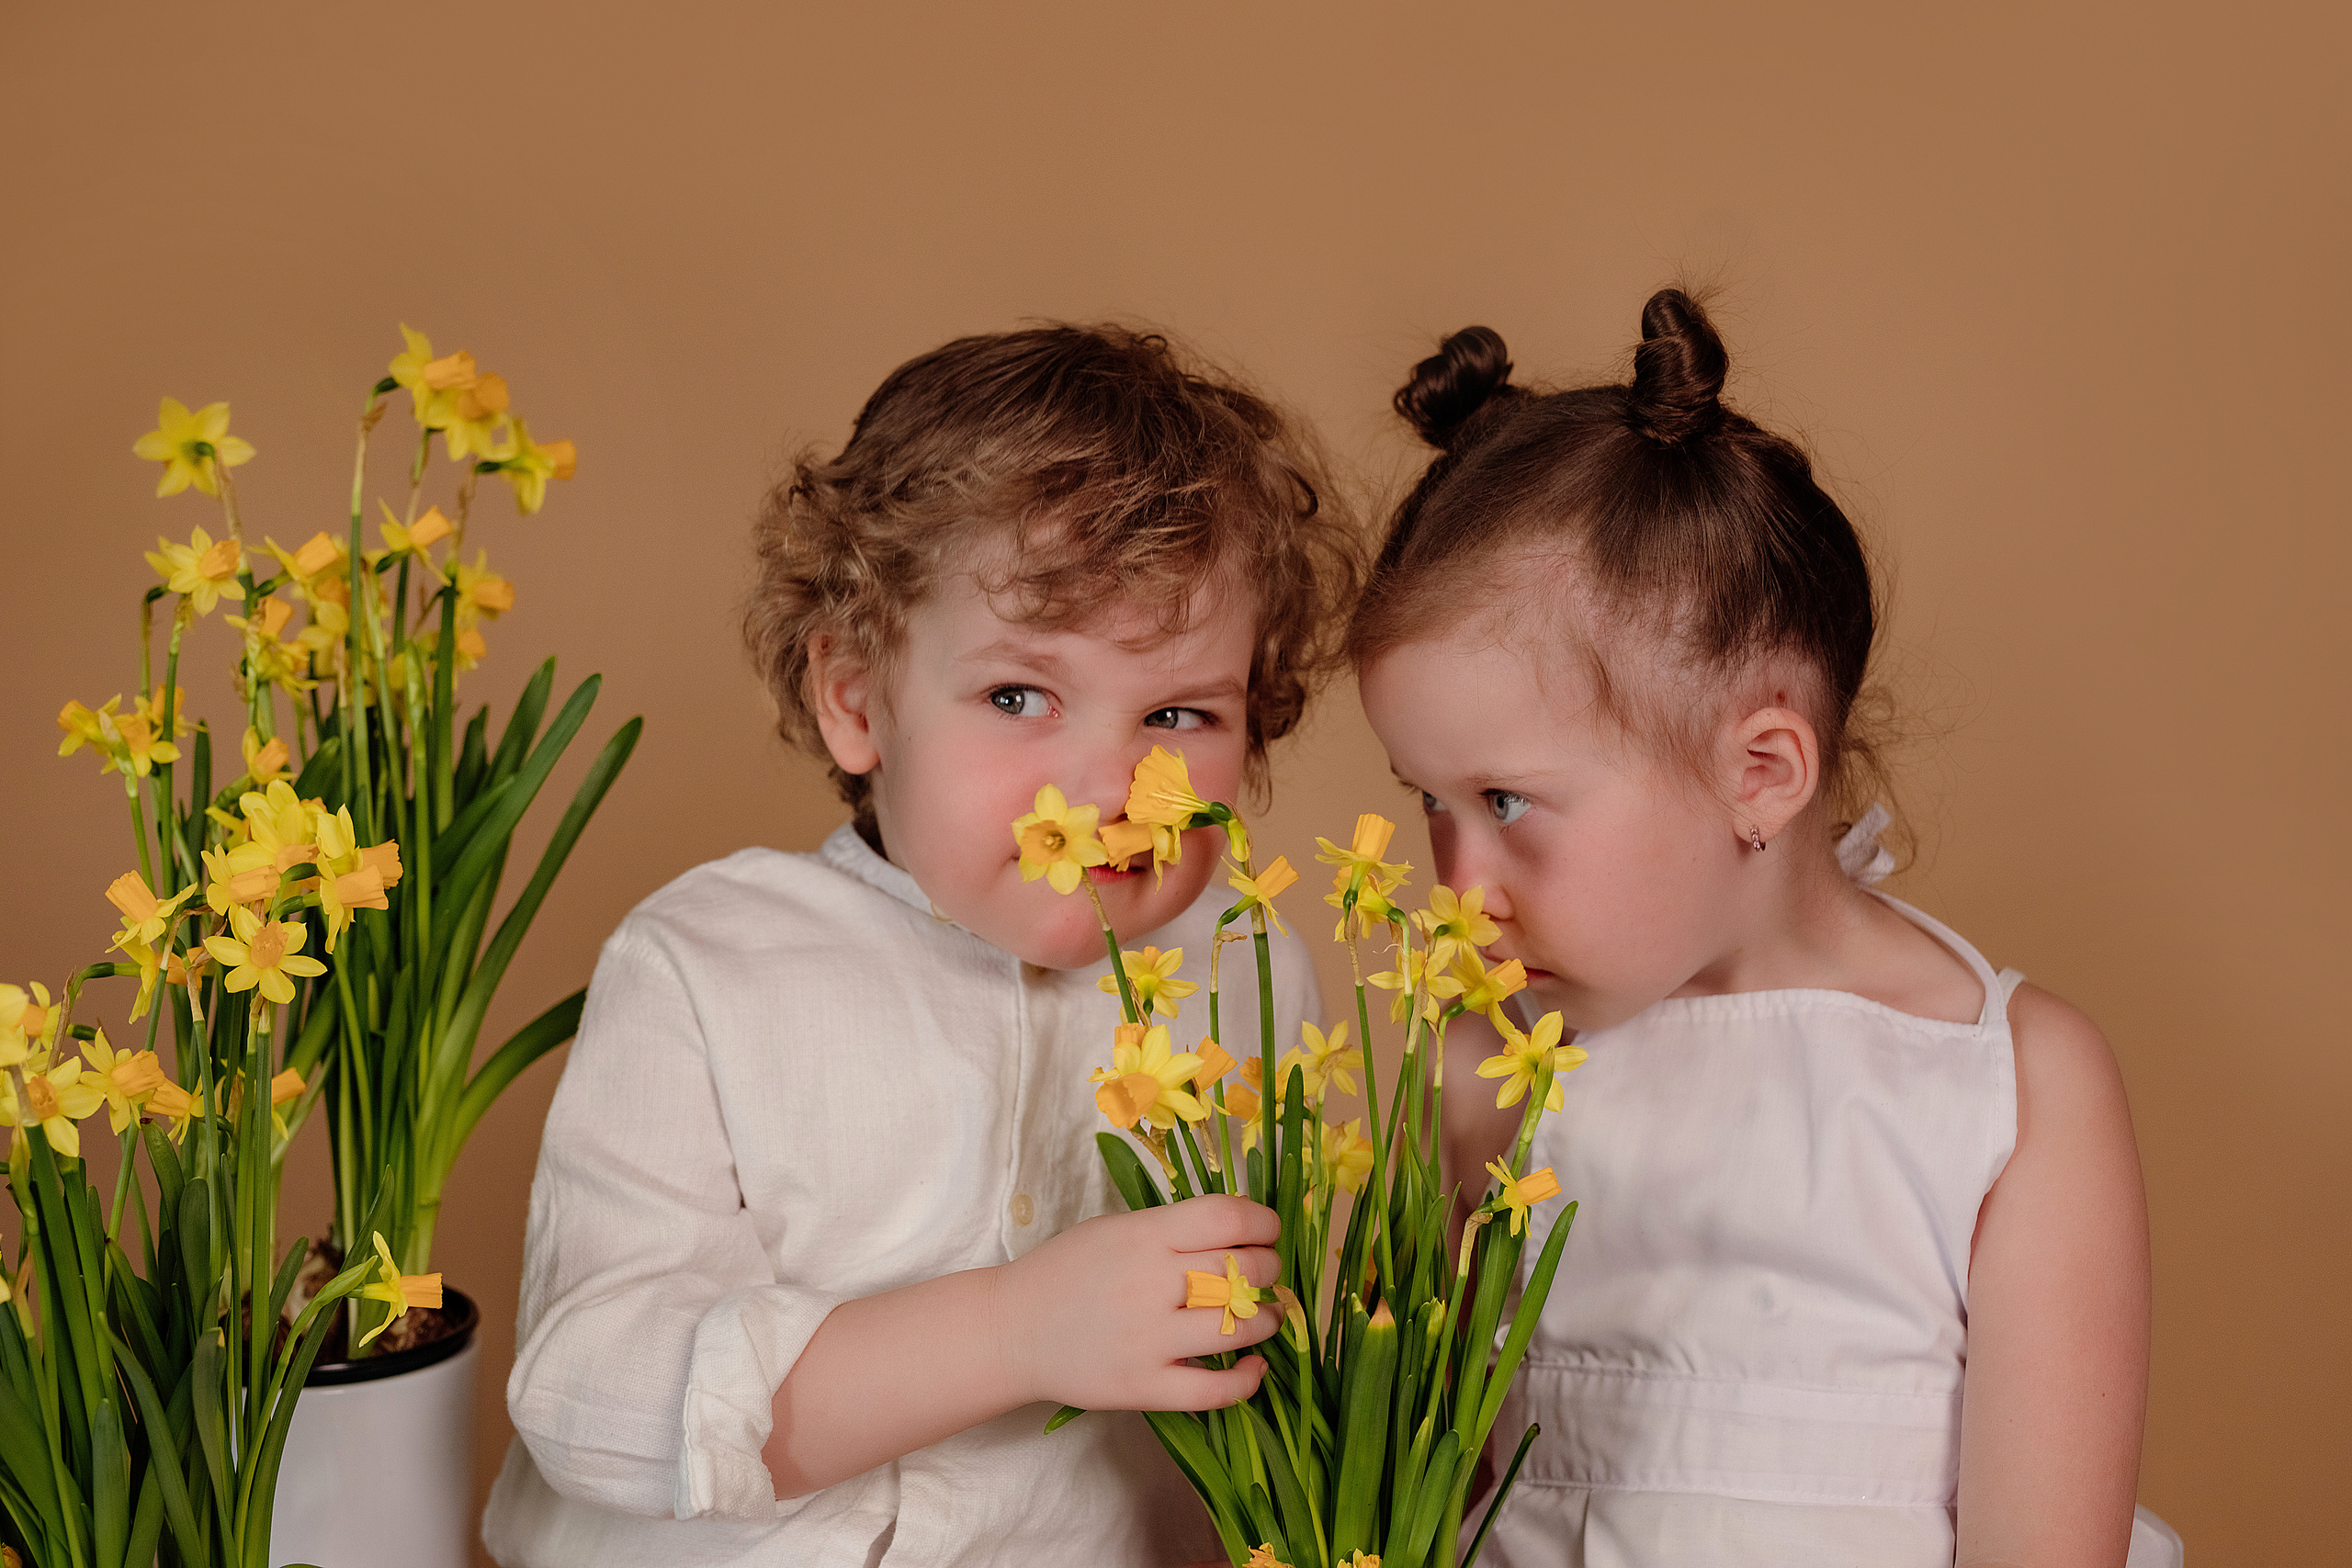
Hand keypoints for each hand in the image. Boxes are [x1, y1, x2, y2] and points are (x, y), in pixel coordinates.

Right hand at [995, 1193, 1281, 1411]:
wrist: (1011, 1330)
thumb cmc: (1066, 1272)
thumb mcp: (1115, 1229)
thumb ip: (1171, 1228)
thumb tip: (1239, 1228)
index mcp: (1144, 1236)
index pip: (1226, 1217)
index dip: (1262, 1221)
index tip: (1268, 1230)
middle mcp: (1150, 1284)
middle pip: (1242, 1271)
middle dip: (1269, 1269)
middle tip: (1267, 1273)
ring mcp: (1148, 1340)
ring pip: (1239, 1328)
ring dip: (1268, 1320)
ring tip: (1268, 1315)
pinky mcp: (1144, 1387)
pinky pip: (1214, 1391)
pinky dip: (1247, 1380)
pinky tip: (1255, 1365)